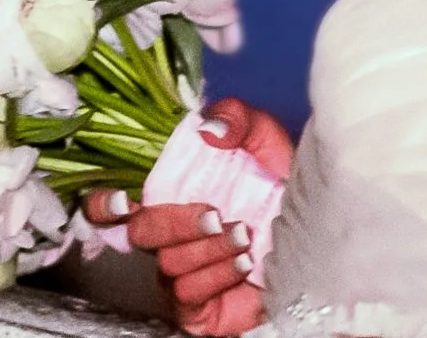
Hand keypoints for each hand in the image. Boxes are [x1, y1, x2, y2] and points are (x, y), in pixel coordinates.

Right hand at [81, 99, 292, 335]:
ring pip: (168, 263)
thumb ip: (238, 117)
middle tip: (216, 215)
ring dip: (208, 249)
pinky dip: (214, 276)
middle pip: (139, 233)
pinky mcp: (197, 308)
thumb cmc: (286, 193)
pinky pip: (187, 294)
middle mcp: (170, 236)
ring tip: (246, 238)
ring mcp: (181, 273)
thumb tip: (209, 129)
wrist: (321, 243)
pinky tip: (243, 265)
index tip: (124, 200)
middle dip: (175, 222)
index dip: (104, 204)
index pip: (112, 205)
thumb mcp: (269, 141)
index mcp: (172, 195)